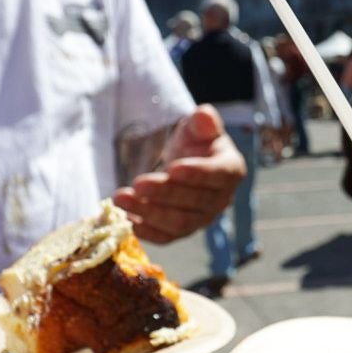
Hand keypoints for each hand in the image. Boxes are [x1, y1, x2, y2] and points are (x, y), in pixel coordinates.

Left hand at [112, 105, 244, 242]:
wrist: (186, 164)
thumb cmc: (195, 143)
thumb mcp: (198, 126)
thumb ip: (203, 121)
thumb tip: (204, 116)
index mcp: (231, 170)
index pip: (217, 175)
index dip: (196, 174)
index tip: (172, 168)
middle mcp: (221, 200)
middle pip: (195, 202)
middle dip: (164, 193)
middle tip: (137, 183)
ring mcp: (202, 219)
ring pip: (179, 223)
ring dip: (149, 213)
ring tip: (120, 199)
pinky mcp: (182, 231)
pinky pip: (166, 237)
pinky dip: (146, 232)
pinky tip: (125, 219)